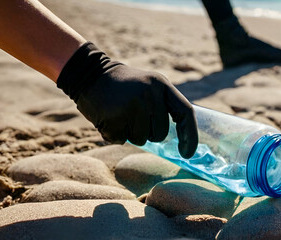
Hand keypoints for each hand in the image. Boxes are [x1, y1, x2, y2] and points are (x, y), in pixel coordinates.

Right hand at [57, 42, 197, 157]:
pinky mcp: (114, 117)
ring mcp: (131, 105)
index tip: (187, 153)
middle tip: (135, 117)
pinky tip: (109, 117)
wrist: (90, 74)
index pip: (185, 112)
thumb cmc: (125, 86)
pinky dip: (115, 134)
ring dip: (131, 133)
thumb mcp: (150, 86)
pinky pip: (122, 140)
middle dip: (149, 133)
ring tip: (121, 114)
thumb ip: (165, 106)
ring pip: (141, 139)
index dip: (190, 135)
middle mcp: (149, 93)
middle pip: (160, 133)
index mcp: (161, 85)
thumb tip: (182, 141)